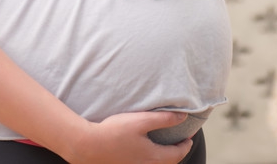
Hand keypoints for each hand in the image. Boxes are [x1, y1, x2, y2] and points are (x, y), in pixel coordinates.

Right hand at [68, 111, 191, 163]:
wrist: (87, 146)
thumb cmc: (114, 132)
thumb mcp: (142, 121)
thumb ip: (164, 119)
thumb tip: (183, 117)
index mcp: (154, 157)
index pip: (178, 154)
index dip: (186, 145)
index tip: (189, 137)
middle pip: (168, 163)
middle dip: (176, 153)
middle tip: (180, 142)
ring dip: (163, 157)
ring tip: (164, 146)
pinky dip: (151, 159)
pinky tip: (144, 151)